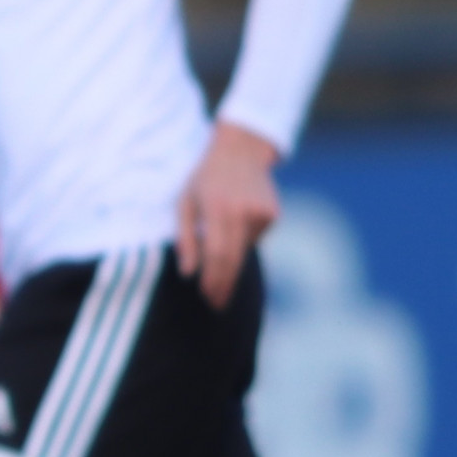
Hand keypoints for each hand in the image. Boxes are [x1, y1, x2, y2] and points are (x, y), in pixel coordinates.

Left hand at [175, 123, 282, 305]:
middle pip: (234, 259)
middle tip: (216, 304)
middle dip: (224, 284)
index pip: (217, 254)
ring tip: (219, 231)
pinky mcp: (273, 214)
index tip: (207, 297)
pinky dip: (242, 237)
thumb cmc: (204, 179)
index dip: (213, 279)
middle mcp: (243, 211)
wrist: (240, 151)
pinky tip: (236, 217)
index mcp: (217, 207)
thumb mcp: (184, 202)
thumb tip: (188, 274)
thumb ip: (185, 238)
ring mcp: (261, 213)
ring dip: (230, 255)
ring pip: (243, 249)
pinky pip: (253, 238)